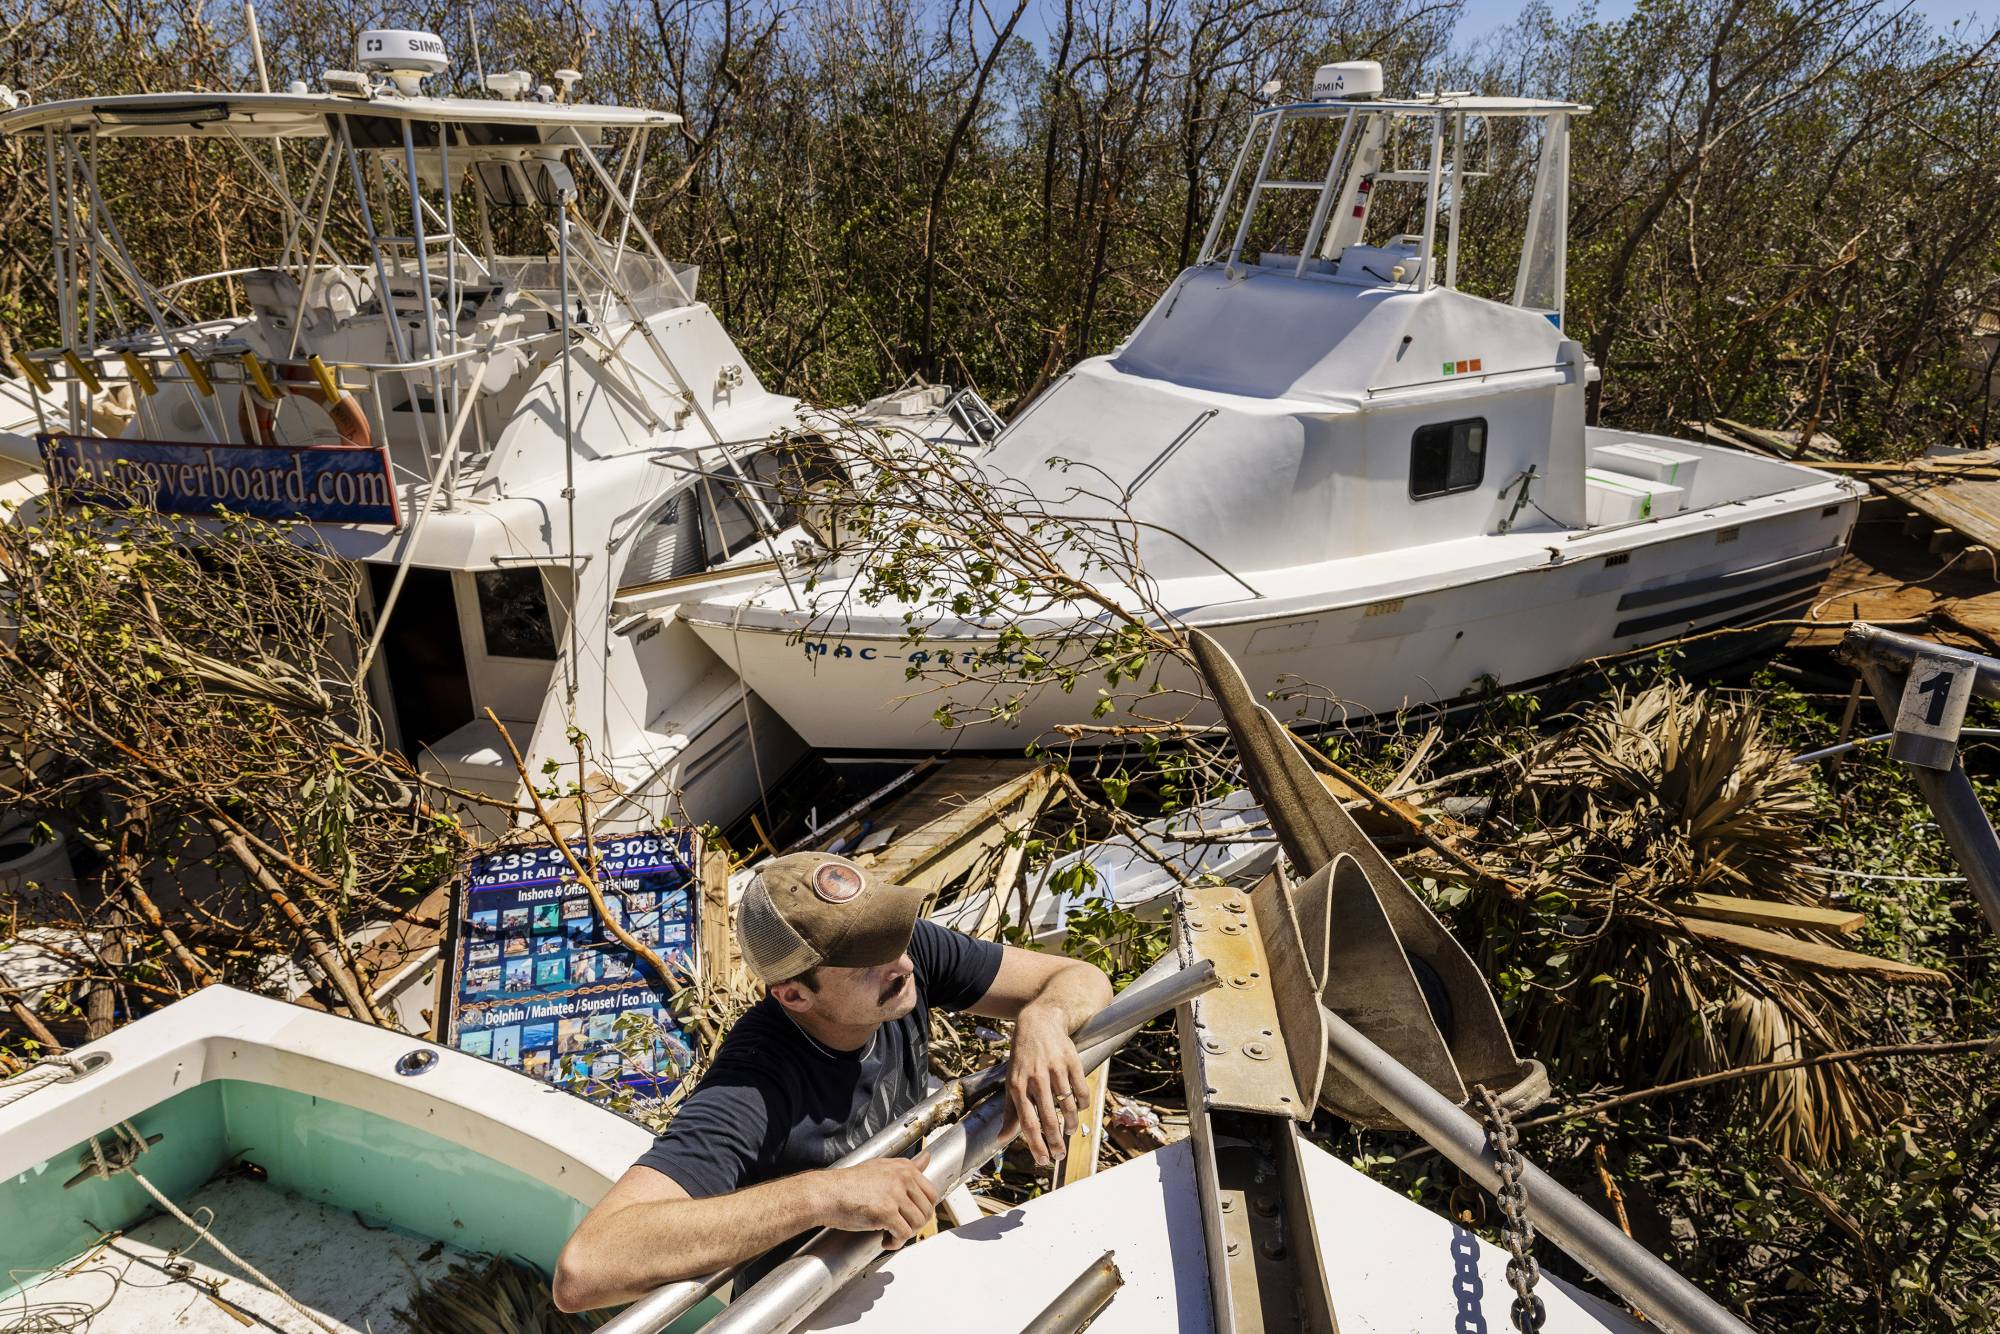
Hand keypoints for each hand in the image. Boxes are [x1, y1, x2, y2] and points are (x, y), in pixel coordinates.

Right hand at [816, 1150, 939, 1248]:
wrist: (825, 1193)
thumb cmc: (848, 1183)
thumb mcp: (881, 1166)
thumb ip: (906, 1165)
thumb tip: (927, 1158)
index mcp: (904, 1168)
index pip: (931, 1193)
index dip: (923, 1209)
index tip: (911, 1216)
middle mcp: (902, 1178)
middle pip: (927, 1210)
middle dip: (916, 1224)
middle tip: (900, 1228)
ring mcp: (895, 1195)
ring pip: (917, 1223)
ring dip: (905, 1234)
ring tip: (890, 1234)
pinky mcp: (886, 1213)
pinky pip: (903, 1235)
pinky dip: (896, 1243)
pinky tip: (885, 1241)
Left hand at [1002, 1004, 1088, 1166]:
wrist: (1039, 1023)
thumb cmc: (1023, 1058)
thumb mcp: (1011, 1082)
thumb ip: (1010, 1112)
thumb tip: (1001, 1140)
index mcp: (1017, 1085)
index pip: (1027, 1122)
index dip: (1036, 1144)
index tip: (1043, 1161)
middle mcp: (1035, 1078)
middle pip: (1048, 1118)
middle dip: (1055, 1142)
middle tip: (1059, 1156)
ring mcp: (1055, 1069)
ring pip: (1067, 1106)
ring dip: (1070, 1124)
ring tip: (1069, 1132)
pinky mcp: (1072, 1061)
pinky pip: (1081, 1090)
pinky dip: (1082, 1104)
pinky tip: (1078, 1109)